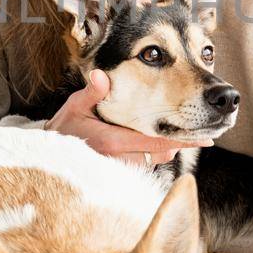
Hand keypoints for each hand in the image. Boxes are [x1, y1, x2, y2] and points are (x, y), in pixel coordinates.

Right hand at [44, 69, 214, 167]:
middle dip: (175, 144)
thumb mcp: (74, 108)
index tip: (205, 139)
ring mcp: (119, 171)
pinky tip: (152, 147)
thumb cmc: (62, 130)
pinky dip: (150, 158)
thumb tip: (101, 75)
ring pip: (154, 162)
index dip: (183, 141)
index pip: (157, 142)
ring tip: (172, 137)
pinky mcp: (117, 178)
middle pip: (161, 154)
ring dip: (162, 151)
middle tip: (194, 133)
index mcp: (113, 142)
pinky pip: (142, 168)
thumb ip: (92, 92)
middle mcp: (120, 160)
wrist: (46, 159)